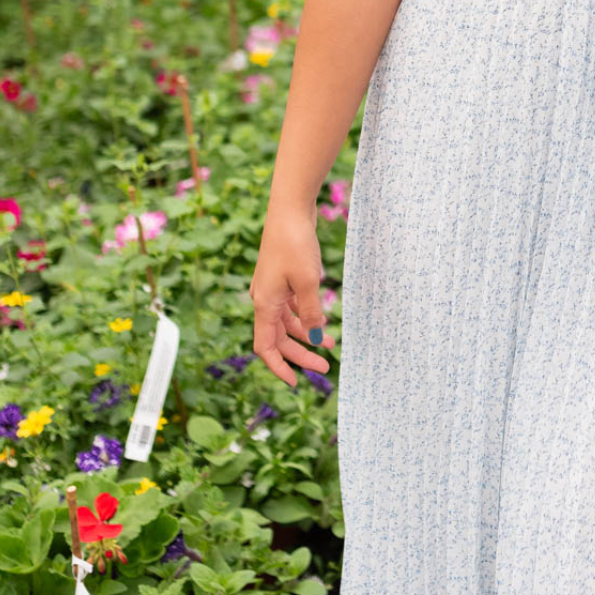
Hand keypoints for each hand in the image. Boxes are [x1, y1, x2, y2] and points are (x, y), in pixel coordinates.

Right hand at [249, 206, 331, 386]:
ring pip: (287, 324)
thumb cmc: (295, 244)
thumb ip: (311, 312)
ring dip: (306, 336)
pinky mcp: (283, 279)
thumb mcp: (308, 282)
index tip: (294, 383)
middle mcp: (264, 300)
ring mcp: (273, 289)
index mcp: (264, 305)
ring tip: (331, 344)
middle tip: (326, 366)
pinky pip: (292, 307)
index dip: (278, 367)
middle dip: (300, 355)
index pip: (264, 348)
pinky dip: (306, 317)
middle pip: (278, 339)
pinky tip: (322, 321)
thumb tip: (316, 337)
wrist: (290, 211)